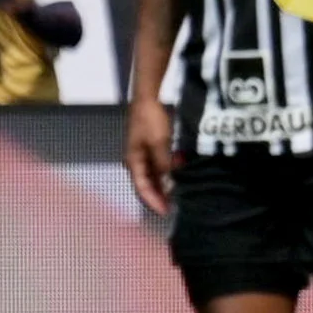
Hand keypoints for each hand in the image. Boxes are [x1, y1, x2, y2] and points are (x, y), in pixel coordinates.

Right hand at [125, 97, 174, 215]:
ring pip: (154, 176)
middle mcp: (136, 161)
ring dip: (165, 185)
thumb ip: (164, 163)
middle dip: (159, 197)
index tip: (166, 212)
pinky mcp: (151, 147)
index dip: (153, 201)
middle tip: (173, 208)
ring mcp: (143, 154)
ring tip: (177, 195)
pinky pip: (159, 165)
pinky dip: (168, 172)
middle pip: (146, 184)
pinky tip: (179, 174)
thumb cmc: (151, 121)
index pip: (142, 188)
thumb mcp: (160, 143)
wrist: (148, 100)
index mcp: (133, 162)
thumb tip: (170, 181)